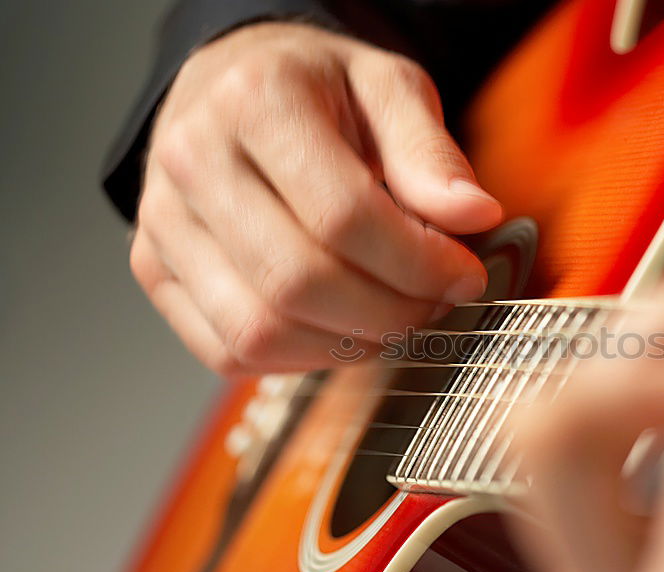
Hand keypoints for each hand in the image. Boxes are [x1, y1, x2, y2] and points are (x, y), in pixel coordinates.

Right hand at [130, 22, 500, 373]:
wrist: (232, 85)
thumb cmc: (316, 90)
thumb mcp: (389, 88)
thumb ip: (430, 153)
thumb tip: (474, 216)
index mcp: (255, 101)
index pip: (344, 216)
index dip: (418, 264)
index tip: (464, 276)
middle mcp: (193, 160)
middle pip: (299, 283)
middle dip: (389, 314)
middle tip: (434, 306)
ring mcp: (163, 223)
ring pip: (259, 331)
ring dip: (345, 346)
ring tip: (393, 319)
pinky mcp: (155, 270)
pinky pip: (229, 351)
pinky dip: (298, 359)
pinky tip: (339, 329)